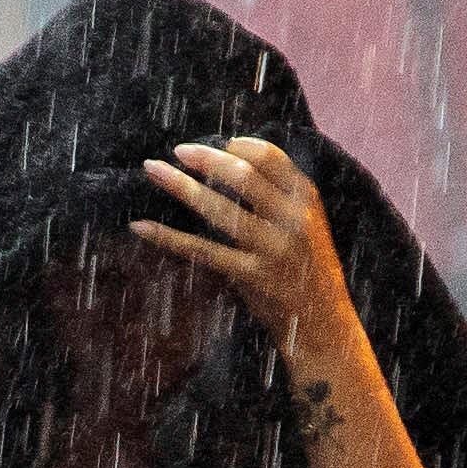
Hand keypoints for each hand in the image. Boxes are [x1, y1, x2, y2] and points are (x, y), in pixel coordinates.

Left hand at [130, 139, 357, 381]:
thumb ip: (281, 197)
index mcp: (306, 200)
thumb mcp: (308, 225)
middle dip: (205, 158)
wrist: (324, 325)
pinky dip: (167, 237)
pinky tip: (142, 227)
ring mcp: (271, 249)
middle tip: (178, 150)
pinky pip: (200, 251)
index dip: (241, 146)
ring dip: (180, 186)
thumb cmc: (307, 270)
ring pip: (218, 209)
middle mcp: (292, 220)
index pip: (272, 158)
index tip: (218, 142)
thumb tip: (233, 163)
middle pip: (243, 177)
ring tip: (153, 171)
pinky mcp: (250, 277)